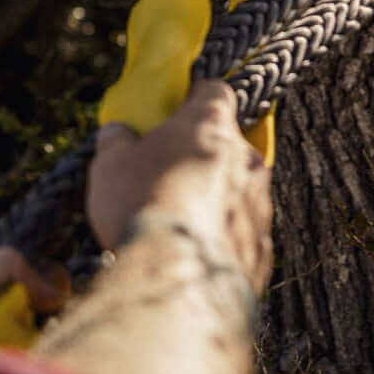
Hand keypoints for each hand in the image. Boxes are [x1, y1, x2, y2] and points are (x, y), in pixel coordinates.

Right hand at [87, 80, 272, 292]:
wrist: (178, 281)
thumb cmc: (140, 204)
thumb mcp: (109, 164)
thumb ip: (117, 140)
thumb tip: (118, 132)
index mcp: (210, 126)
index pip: (214, 92)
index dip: (195, 99)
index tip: (178, 111)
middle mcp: (247, 158)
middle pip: (229, 145)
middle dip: (203, 155)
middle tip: (169, 175)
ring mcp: (261, 205)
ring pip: (240, 190)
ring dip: (216, 199)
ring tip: (180, 223)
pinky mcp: (264, 249)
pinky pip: (243, 233)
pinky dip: (223, 237)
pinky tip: (195, 253)